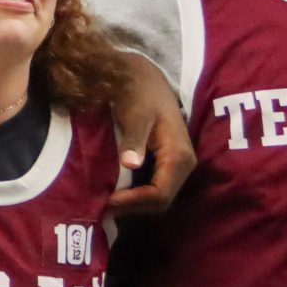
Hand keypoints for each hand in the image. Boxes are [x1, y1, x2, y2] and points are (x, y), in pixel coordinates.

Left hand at [105, 55, 195, 221]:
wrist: (147, 78)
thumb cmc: (141, 94)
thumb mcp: (135, 115)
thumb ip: (134, 140)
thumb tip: (131, 164)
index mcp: (179, 156)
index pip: (160, 194)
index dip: (134, 202)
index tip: (108, 201)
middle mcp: (184, 166)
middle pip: (161, 202)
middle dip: (133, 208)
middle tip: (102, 207)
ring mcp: (177, 166)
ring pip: (158, 198)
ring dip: (134, 204)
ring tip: (105, 203)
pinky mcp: (168, 164)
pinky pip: (155, 187)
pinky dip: (136, 195)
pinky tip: (115, 192)